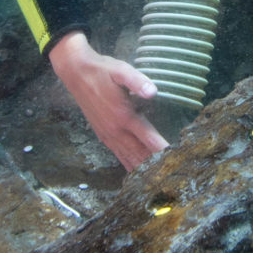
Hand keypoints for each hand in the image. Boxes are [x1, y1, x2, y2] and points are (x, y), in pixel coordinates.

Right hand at [49, 31, 168, 170]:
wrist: (76, 74)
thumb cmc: (102, 71)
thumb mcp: (121, 70)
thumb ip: (137, 81)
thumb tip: (153, 91)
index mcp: (124, 116)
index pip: (149, 138)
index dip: (163, 150)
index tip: (176, 160)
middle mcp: (116, 130)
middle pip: (140, 154)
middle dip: (156, 166)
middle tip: (172, 176)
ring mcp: (108, 135)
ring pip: (129, 158)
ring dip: (143, 170)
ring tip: (158, 181)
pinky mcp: (103, 135)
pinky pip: (119, 155)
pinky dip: (129, 166)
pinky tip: (136, 174)